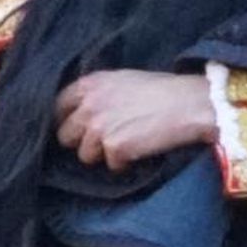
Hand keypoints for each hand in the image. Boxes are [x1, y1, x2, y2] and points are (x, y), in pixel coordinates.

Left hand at [55, 69, 217, 169]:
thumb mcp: (121, 80)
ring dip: (103, 155)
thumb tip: (81, 112)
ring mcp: (99, 128)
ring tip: (127, 143)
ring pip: (85, 155)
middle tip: (105, 141)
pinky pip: (111, 165)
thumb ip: (96, 94)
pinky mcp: (114, 148)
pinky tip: (140, 150)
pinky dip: (125, 163)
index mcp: (88, 84)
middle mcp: (88, 105)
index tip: (77, 129)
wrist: (188, 103)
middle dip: (82, 141)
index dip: (67, 121)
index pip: (57, 107)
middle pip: (65, 135)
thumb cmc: (161, 90)